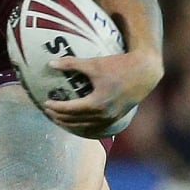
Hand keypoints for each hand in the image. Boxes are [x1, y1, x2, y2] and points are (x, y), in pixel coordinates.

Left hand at [39, 51, 160, 137]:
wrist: (144, 72)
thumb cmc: (118, 65)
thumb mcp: (93, 64)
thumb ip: (71, 64)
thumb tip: (50, 64)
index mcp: (97, 103)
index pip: (70, 110)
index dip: (55, 107)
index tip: (45, 103)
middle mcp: (104, 115)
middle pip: (75, 121)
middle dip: (59, 117)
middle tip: (48, 111)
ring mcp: (111, 119)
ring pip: (84, 126)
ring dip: (69, 123)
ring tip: (58, 117)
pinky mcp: (116, 118)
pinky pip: (95, 126)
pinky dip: (83, 125)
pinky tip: (76, 121)